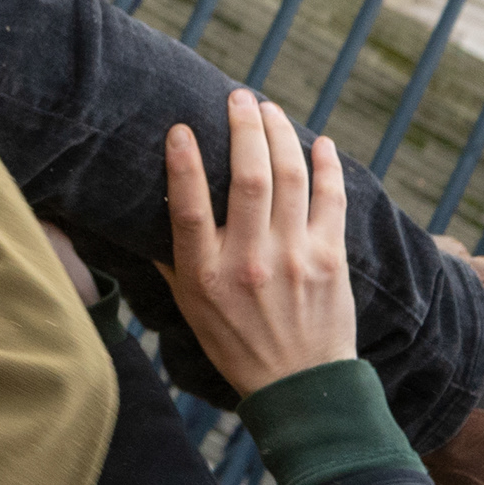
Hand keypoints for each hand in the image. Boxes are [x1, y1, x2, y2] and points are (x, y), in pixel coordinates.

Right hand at [157, 88, 355, 396]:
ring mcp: (295, 258)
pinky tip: (319, 143)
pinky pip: (331, 199)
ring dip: (280, 134)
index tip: (179, 127)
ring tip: (269, 109)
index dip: (183, 163)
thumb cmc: (236, 342)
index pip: (188, 207)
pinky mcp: (330, 259)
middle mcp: (250, 262)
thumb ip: (172, 257)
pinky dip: (327, 165)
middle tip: (238, 97)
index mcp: (206, 274)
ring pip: (290, 177)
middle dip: (243, 127)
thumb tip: (152, 208)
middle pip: (249, 178)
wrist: (302, 387)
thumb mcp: (189, 307)